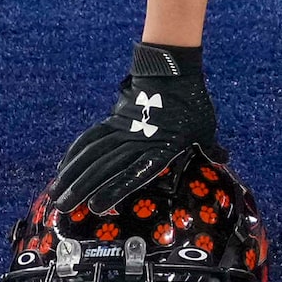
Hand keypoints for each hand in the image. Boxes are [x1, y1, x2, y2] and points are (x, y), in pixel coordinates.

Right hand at [49, 46, 221, 214]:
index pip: (136, 172)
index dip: (115, 189)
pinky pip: (90, 138)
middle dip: (83, 188)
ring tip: (57, 194)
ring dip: (73, 175)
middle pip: (106, 167)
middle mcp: (138, 140)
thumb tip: (223, 158)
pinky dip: (75, 153)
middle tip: (64, 208)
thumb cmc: (192, 104)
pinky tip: (62, 169)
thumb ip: (209, 146)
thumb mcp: (205, 127)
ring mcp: (122, 130)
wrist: (173, 73)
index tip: (97, 206)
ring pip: (92, 154)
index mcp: (163, 147)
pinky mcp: (112, 120)